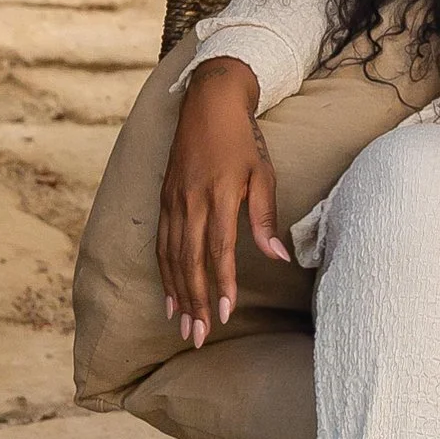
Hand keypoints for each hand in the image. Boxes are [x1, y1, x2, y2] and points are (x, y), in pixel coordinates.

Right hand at [156, 59, 286, 346]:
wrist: (209, 102)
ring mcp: (173, 200)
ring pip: (171, 257)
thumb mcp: (263, 173)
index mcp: (219, 194)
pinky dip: (164, 274)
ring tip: (184, 326)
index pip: (218, 249)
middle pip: (189, 261)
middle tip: (199, 336)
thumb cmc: (243, 139)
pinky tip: (169, 297)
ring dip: (177, 294)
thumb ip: (265, 218)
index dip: (222, 283)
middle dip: (195, 301)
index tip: (226, 313)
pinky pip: (161, 244)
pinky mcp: (163, 199)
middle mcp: (191, 201)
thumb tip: (278, 257)